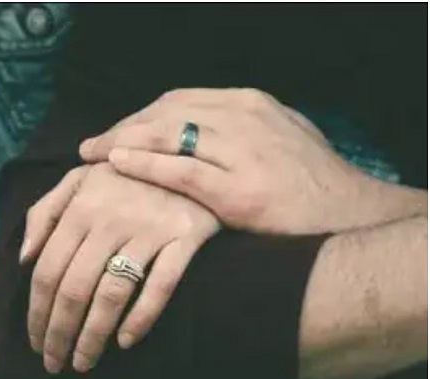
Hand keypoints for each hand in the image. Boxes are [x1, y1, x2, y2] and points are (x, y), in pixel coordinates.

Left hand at [19, 163, 218, 373]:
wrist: (184, 155)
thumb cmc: (124, 173)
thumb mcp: (78, 179)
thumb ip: (44, 212)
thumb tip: (22, 257)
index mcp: (80, 207)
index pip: (48, 271)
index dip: (37, 312)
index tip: (35, 342)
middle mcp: (111, 220)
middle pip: (75, 288)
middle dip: (60, 333)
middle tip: (56, 364)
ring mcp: (149, 230)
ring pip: (113, 294)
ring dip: (94, 335)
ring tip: (84, 361)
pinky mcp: (183, 238)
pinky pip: (161, 285)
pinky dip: (142, 317)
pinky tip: (126, 340)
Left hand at [80, 88, 422, 233]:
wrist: (351, 212)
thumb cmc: (310, 179)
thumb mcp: (276, 134)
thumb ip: (237, 126)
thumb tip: (197, 126)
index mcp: (248, 103)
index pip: (177, 101)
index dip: (139, 117)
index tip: (115, 133)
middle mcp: (242, 117)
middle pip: (165, 113)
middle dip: (124, 128)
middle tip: (93, 145)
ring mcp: (241, 151)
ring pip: (167, 135)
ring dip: (123, 142)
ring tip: (92, 155)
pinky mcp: (239, 189)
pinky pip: (181, 170)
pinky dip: (145, 164)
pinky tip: (117, 164)